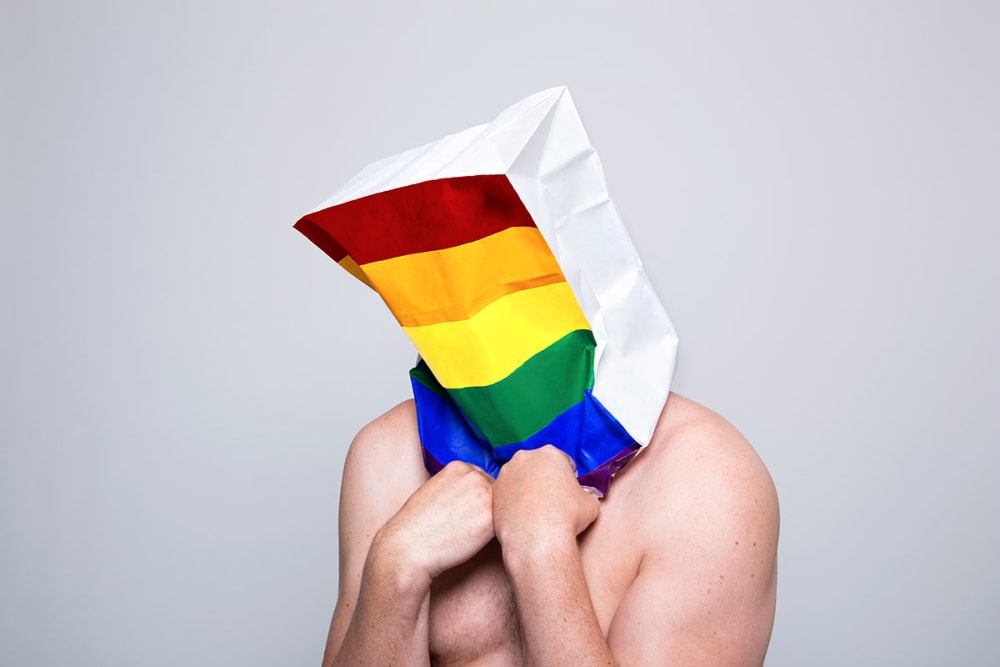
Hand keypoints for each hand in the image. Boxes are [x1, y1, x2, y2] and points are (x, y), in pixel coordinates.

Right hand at [373, 461, 495, 582]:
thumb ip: (457, 486)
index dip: (476, 498)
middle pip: (495, 490)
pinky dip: (495, 533)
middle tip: (469, 525)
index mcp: (458, 466)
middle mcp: (474, 476)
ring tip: (471, 534)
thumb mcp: (435, 490)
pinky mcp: (492, 518)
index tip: (467, 512)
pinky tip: (476, 541)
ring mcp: (485, 495)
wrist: (409, 547)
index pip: (481, 478)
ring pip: (502, 507)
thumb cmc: (417, 526)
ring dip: (494, 519)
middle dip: (488, 507)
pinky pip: (503, 524)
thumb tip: (474, 495)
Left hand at [492, 445, 599, 558]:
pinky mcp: (494, 490)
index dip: (568, 477)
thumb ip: (585, 494)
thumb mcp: (590, 503)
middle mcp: (525, 458)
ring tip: (536, 509)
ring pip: (520, 478)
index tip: (568, 489)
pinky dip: (514, 500)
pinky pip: (507, 492)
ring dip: (527, 488)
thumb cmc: (566, 518)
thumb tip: (583, 498)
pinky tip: (523, 515)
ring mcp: (507, 473)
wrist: (538, 539)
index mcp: (550, 454)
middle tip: (552, 499)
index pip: (563, 461)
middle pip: (538, 466)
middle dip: (545, 479)